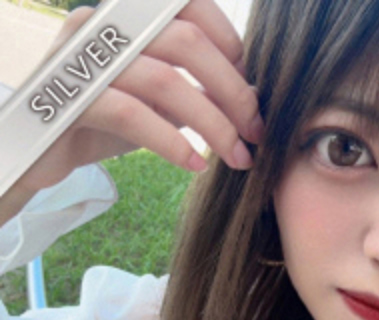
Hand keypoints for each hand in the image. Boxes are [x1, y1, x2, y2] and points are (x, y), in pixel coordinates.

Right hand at [11, 0, 263, 193]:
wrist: (42, 149)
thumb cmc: (105, 121)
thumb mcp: (157, 101)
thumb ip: (194, 89)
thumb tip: (251, 97)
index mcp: (131, 16)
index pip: (190, 7)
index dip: (231, 46)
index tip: (251, 92)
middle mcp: (107, 25)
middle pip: (188, 44)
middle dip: (233, 93)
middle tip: (256, 133)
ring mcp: (87, 57)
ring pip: (166, 82)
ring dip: (213, 125)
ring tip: (237, 157)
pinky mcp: (73, 97)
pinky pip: (132, 115)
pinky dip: (173, 143)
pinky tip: (196, 165)